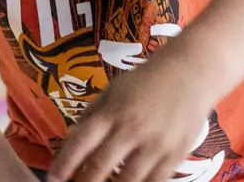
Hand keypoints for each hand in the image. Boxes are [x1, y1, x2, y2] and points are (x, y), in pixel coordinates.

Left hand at [45, 51, 214, 181]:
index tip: (52, 179)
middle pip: (100, 167)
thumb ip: (92, 115)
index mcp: (113, 111)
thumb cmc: (146, 81)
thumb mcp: (113, 90)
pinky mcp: (175, 155)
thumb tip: (71, 141)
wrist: (191, 72)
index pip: (81, 142)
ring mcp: (155, 144)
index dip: (64, 164)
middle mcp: (131, 129)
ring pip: (127, 181)